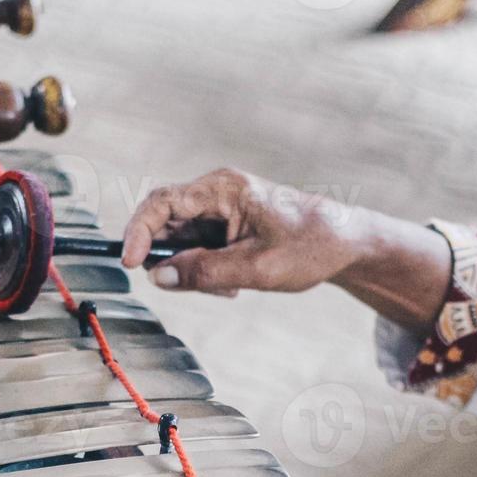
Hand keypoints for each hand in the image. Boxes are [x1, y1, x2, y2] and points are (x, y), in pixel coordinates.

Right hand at [120, 168, 454, 329]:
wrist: (346, 243)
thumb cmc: (310, 247)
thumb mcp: (257, 268)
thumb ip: (205, 272)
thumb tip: (158, 277)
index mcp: (224, 189)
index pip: (161, 202)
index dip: (137, 232)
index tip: (130, 264)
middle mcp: (217, 192)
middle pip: (164, 222)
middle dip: (171, 259)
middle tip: (198, 286)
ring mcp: (220, 208)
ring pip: (180, 241)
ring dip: (192, 270)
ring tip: (228, 287)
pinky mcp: (225, 225)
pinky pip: (197, 248)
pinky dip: (206, 270)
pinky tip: (233, 284)